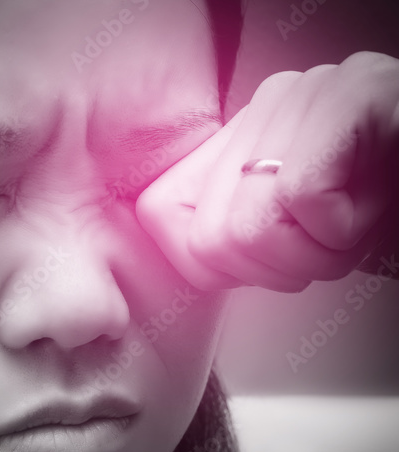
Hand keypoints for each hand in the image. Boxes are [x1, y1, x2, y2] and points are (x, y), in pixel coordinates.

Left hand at [135, 52, 398, 291]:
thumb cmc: (387, 199)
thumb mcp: (298, 224)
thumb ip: (237, 227)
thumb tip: (193, 260)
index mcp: (244, 135)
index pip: (162, 214)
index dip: (212, 267)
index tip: (263, 265)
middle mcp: (269, 105)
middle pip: (211, 239)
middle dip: (277, 269)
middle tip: (325, 245)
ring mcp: (312, 95)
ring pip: (252, 229)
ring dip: (317, 255)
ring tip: (352, 225)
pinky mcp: (356, 98)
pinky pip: (305, 200)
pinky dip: (346, 231)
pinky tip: (372, 208)